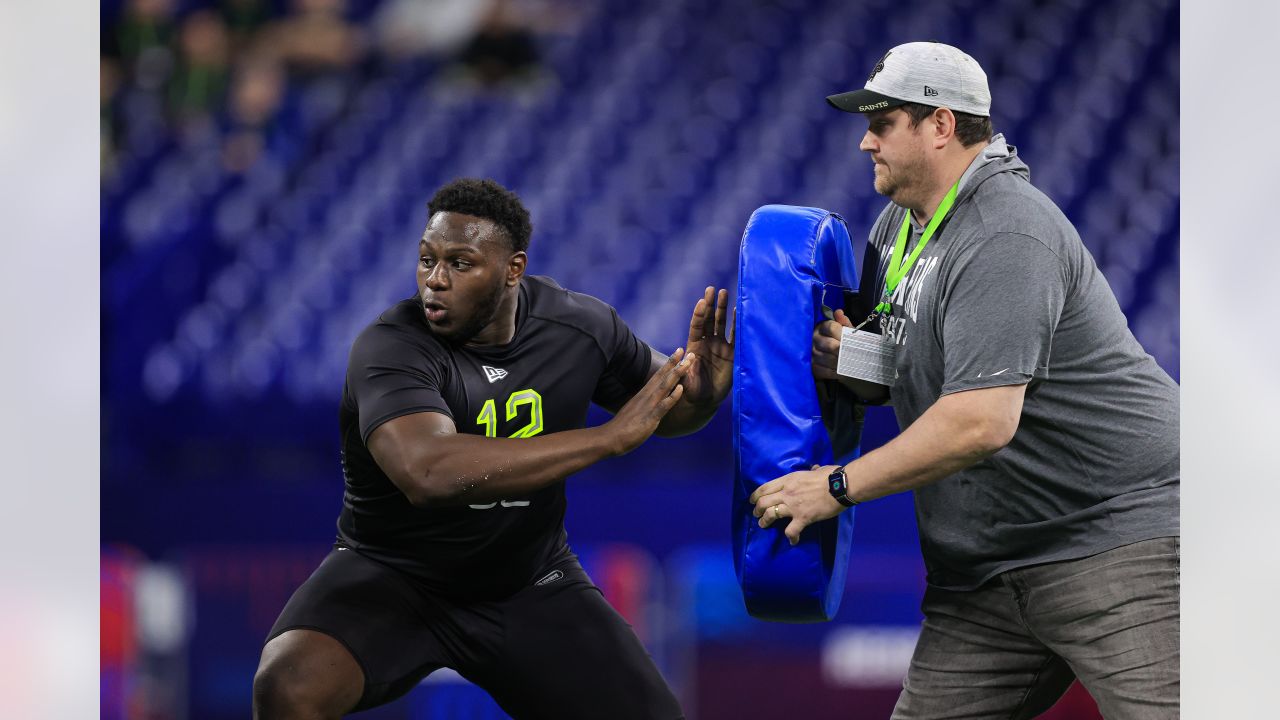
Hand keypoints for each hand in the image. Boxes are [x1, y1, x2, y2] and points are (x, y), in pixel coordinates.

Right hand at [604, 348, 691, 454]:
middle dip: (675, 363)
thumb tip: (650, 401)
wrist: (610, 438)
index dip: (669, 363)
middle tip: (687, 351)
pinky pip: (663, 406)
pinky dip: (672, 396)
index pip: (658, 375)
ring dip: (677, 373)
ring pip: (665, 386)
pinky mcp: (650, 418)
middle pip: (663, 376)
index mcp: (643, 394)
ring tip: (688, 363)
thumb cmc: (622, 427)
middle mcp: (646, 396)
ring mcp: (648, 406)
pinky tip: (681, 388)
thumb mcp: (635, 410)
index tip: (678, 352)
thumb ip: (644, 404)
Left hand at [681, 286, 733, 406]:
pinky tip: (740, 311)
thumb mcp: (686, 381)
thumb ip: (686, 369)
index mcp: (694, 346)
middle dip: (711, 305)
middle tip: (712, 289)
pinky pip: (736, 336)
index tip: (701, 301)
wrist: (705, 400)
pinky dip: (738, 324)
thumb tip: (690, 357)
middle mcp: (707, 342)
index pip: (696, 326)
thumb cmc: (692, 391)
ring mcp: (720, 346)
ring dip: (723, 309)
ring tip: (724, 292)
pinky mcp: (732, 353)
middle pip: (709, 320)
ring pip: (721, 324)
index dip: (699, 314)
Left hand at [750, 464, 845, 545]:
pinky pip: (791, 531)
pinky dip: (791, 537)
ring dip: (765, 521)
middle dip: (757, 509)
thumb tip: (815, 468)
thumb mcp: (817, 469)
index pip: (765, 488)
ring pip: (770, 514)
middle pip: (763, 501)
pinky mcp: (803, 518)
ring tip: (763, 525)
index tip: (752, 500)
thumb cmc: (831, 475)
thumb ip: (813, 470)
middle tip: (756, 514)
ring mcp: (793, 506)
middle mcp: (787, 493)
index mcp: (788, 480)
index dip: (755, 495)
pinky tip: (792, 541)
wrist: (840, 486)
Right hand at [812, 309, 853, 380]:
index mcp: (821, 326)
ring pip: (828, 359)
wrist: (833, 357)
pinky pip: (824, 370)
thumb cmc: (841, 341)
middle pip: (831, 345)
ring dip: (841, 363)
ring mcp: (810, 353)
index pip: (831, 327)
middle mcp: (813, 338)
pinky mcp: (811, 366)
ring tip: (850, 364)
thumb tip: (839, 312)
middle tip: (854, 355)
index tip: (852, 341)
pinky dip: (835, 372)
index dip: (843, 334)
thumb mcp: (845, 331)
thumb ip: (844, 323)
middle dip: (844, 351)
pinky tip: (842, 372)